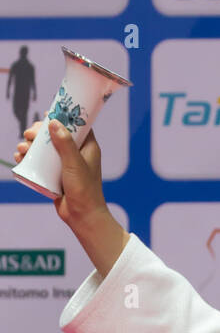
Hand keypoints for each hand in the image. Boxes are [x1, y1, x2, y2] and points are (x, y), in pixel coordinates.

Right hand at [13, 112, 107, 230]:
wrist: (82, 217)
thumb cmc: (84, 190)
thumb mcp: (74, 163)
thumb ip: (65, 143)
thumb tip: (53, 122)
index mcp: (87, 147)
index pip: (75, 124)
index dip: (61, 117)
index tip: (46, 115)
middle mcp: (76, 153)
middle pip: (55, 134)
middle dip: (39, 132)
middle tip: (29, 135)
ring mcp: (64, 164)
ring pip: (45, 148)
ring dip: (30, 145)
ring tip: (22, 149)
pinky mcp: (54, 175)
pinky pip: (40, 162)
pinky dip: (29, 158)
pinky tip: (19, 157)